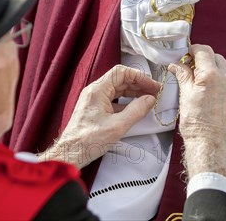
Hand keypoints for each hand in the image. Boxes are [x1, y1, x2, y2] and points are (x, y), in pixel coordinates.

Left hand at [39, 65, 159, 167]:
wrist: (70, 154)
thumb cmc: (90, 141)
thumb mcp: (118, 126)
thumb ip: (136, 110)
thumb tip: (150, 99)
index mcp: (98, 90)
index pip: (121, 72)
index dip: (139, 77)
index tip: (153, 86)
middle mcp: (94, 91)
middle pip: (120, 79)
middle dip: (138, 84)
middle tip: (154, 92)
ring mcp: (93, 100)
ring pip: (117, 89)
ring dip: (133, 92)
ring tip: (148, 99)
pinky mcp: (94, 109)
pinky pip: (113, 99)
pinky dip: (125, 101)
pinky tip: (135, 108)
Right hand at [121, 0, 202, 64]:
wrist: (121, 26)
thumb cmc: (143, 3)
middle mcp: (136, 11)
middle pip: (155, 6)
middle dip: (175, 0)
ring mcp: (137, 31)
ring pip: (153, 31)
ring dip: (169, 30)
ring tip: (185, 29)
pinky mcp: (141, 48)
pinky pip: (155, 53)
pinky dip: (168, 54)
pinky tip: (182, 51)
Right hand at [169, 45, 225, 181]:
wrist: (210, 144)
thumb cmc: (197, 124)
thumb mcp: (185, 95)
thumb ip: (183, 76)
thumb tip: (177, 66)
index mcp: (212, 75)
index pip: (204, 51)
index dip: (193, 50)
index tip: (186, 54)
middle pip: (215, 57)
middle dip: (202, 58)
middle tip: (189, 66)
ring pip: (222, 68)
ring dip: (210, 68)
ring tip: (197, 79)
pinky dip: (217, 79)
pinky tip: (206, 89)